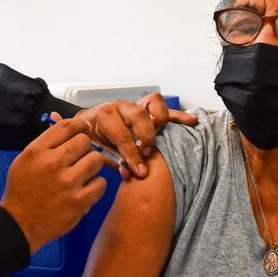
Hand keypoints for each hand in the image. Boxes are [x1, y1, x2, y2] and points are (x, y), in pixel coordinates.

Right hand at [0, 117, 106, 254]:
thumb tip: (61, 118)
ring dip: (92, 166)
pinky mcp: (79, 201)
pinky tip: (85, 190)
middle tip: (79, 159)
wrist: (19, 223)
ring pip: (96, 160)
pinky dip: (95, 186)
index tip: (84, 130)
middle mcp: (52, 163)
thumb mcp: (26, 159)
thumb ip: (46, 141)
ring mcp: (67, 183)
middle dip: (84, 149)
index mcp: (37, 151)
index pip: (67, 126)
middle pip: (84, 141)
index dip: (80, 125)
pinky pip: (101, 183)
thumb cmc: (23, 190)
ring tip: (82, 174)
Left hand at [72, 93, 196, 179]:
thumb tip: (129, 173)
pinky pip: (163, 107)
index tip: (140, 171)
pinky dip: (178, 115)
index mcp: (105, 116)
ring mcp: (134, 105)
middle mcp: (121, 106)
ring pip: (153, 103)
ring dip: (161, 120)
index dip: (132, 155)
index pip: (122, 135)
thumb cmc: (91, 138)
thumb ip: (113, 161)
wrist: (87, 125)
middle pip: (138, 115)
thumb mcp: (95, 150)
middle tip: (147, 154)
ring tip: (167, 137)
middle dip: (146, 137)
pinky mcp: (145, 108)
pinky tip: (191, 121)